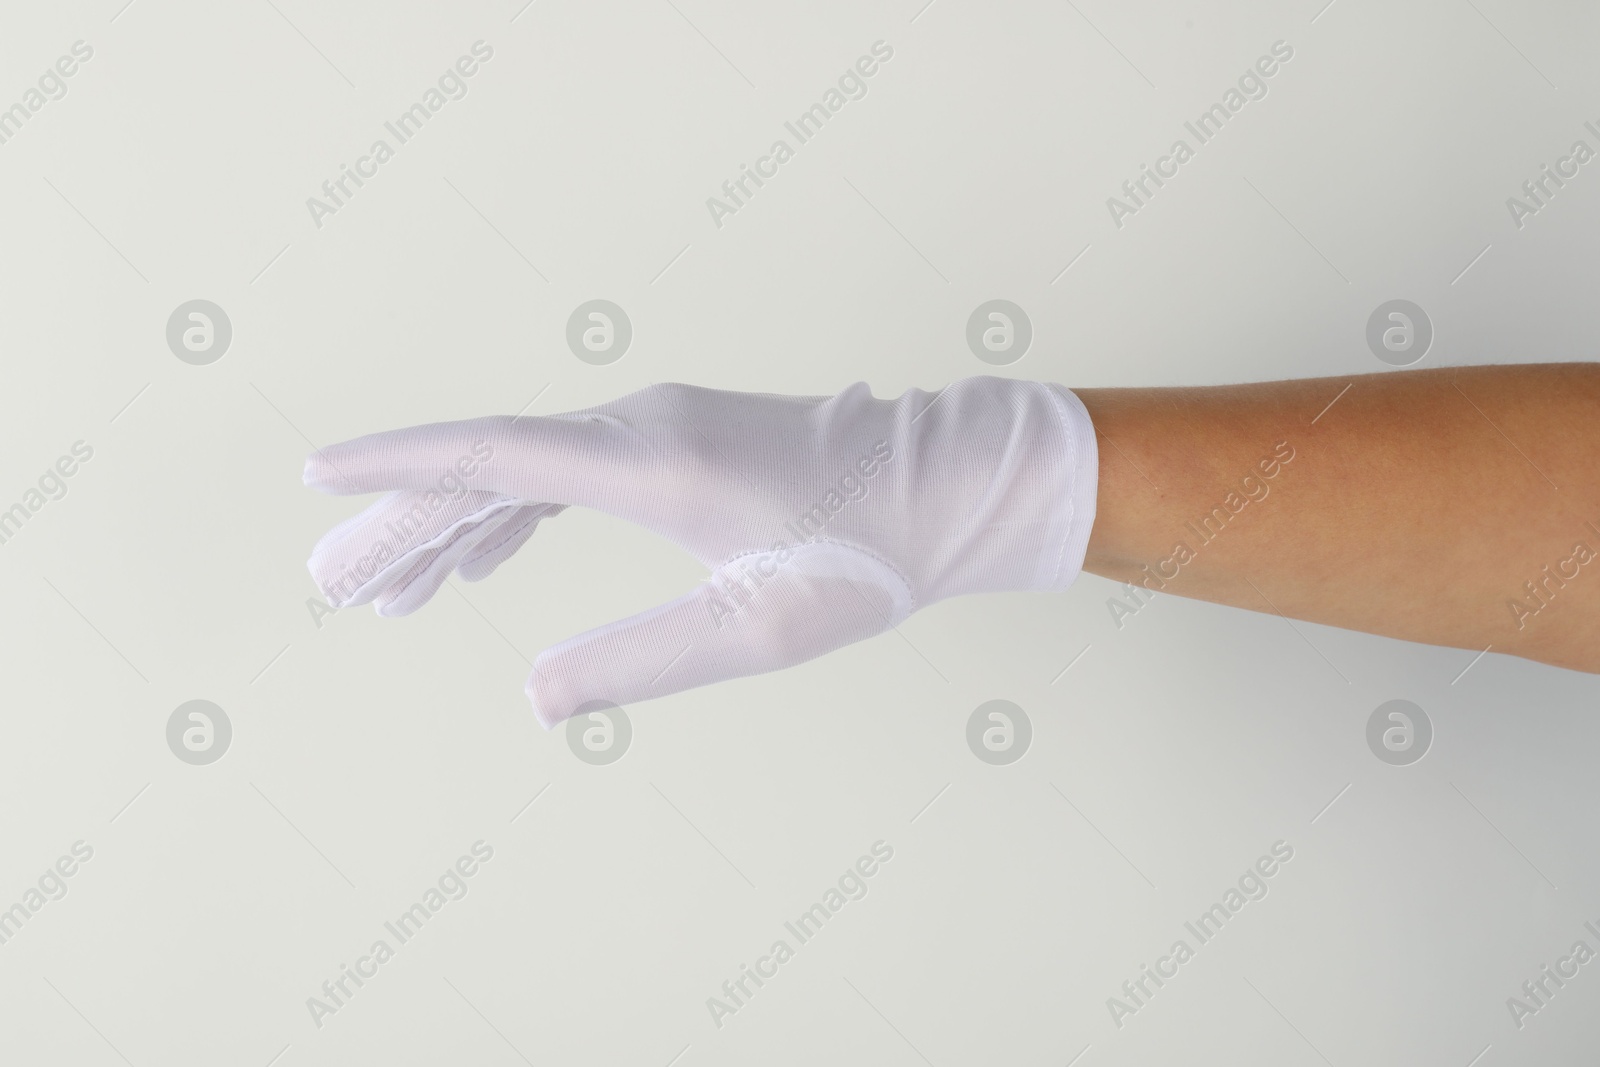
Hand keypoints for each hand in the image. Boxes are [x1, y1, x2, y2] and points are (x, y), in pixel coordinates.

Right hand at [304, 378, 1097, 726]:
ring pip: (522, 467)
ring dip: (454, 524)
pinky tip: (486, 555)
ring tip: (393, 594)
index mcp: (649, 463)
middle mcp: (639, 425)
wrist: (947, 485)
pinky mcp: (675, 437)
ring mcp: (656, 423)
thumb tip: (537, 700)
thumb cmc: (865, 556)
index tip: (317, 475)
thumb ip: (640, 663)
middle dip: (404, 522)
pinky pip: (566, 468)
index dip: (396, 469)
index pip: (491, 456)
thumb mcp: (757, 631)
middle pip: (488, 465)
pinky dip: (513, 512)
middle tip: (334, 586)